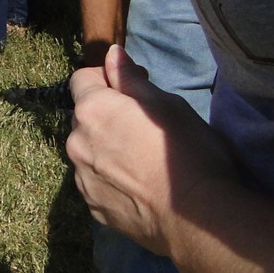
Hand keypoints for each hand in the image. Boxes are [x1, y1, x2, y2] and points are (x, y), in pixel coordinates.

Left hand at [66, 45, 238, 256]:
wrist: (197, 218)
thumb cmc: (187, 152)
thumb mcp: (166, 105)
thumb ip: (130, 79)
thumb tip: (111, 54)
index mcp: (92, 110)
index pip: (81, 79)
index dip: (107, 78)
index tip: (135, 88)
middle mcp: (76, 142)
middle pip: (84, 117)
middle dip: (107, 115)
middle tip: (144, 127)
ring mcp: (81, 179)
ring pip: (88, 152)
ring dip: (106, 149)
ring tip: (144, 161)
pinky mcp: (93, 208)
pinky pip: (96, 183)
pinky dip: (111, 180)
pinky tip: (141, 187)